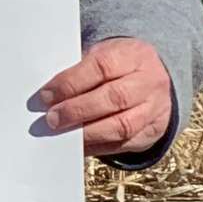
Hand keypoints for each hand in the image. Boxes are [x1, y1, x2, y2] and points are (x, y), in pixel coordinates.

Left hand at [32, 38, 176, 159]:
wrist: (152, 78)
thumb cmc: (117, 65)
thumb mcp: (102, 54)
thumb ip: (78, 70)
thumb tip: (48, 94)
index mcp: (135, 55)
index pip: (101, 67)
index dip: (71, 82)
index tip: (46, 95)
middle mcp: (150, 81)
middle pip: (114, 98)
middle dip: (78, 110)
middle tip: (51, 118)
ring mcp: (156, 108)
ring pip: (122, 125)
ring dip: (87, 132)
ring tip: (62, 133)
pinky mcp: (153, 131)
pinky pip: (125, 143)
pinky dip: (98, 146)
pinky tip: (77, 146)